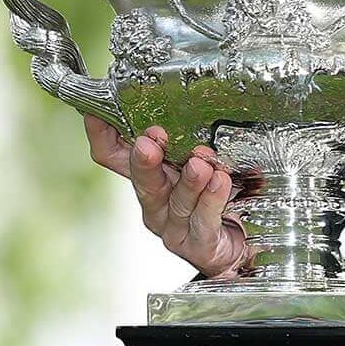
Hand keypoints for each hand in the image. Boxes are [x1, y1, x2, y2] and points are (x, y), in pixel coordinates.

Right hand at [85, 115, 251, 277]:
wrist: (246, 243)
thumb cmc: (224, 197)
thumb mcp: (206, 160)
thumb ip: (193, 140)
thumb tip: (191, 100)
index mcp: (151, 176)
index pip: (114, 156)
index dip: (103, 136)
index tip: (98, 113)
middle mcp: (156, 202)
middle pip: (142, 181)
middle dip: (144, 161)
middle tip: (149, 142)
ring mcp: (174, 227)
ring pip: (175, 202)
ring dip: (188, 181)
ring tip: (199, 164)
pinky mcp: (198, 245)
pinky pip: (203, 221)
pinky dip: (212, 200)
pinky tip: (219, 182)